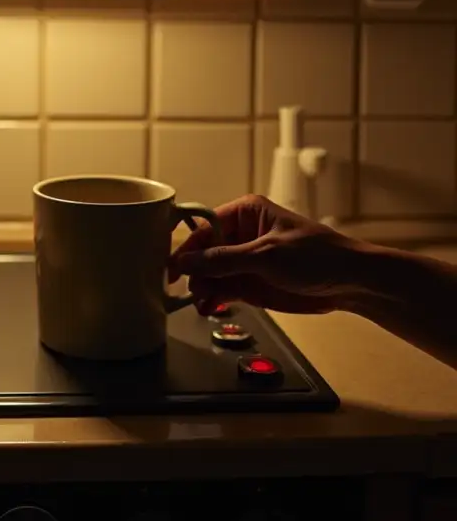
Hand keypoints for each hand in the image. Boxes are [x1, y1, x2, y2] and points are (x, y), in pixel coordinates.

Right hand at [168, 193, 366, 314]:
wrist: (350, 282)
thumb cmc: (316, 255)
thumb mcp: (266, 255)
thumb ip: (223, 259)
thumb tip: (186, 261)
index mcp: (244, 213)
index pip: (204, 226)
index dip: (186, 245)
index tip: (170, 265)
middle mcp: (240, 235)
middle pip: (204, 252)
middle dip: (194, 271)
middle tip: (187, 289)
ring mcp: (245, 261)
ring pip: (210, 274)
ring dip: (203, 288)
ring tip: (202, 303)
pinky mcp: (252, 283)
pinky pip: (224, 289)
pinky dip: (215, 298)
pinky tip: (210, 307)